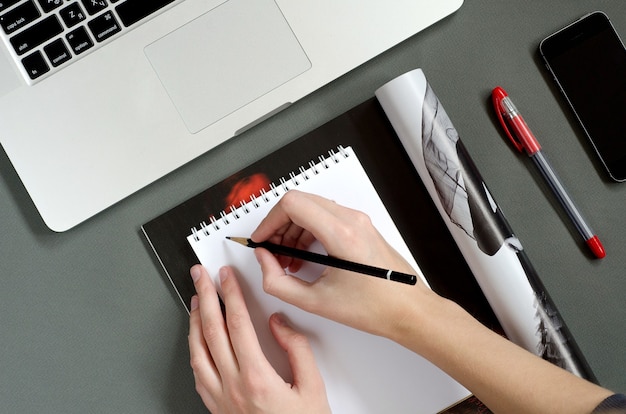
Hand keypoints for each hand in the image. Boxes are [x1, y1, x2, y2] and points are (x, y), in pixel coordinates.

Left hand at [188, 264, 330, 413]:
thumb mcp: (313, 388)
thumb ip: (297, 350)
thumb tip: (279, 323)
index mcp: (257, 378)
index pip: (237, 324)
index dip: (231, 294)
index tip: (226, 276)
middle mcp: (233, 387)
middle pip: (212, 331)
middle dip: (205, 297)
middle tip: (200, 275)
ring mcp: (220, 399)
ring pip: (197, 351)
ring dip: (194, 321)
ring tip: (195, 300)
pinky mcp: (216, 409)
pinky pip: (198, 373)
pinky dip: (194, 349)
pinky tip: (196, 340)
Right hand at [251, 190, 437, 340]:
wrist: (409, 310)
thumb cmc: (376, 308)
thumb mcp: (317, 302)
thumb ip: (279, 282)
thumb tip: (264, 261)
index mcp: (342, 234)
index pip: (292, 204)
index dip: (269, 221)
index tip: (261, 239)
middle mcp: (352, 220)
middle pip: (300, 202)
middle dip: (278, 225)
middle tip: (270, 251)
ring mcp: (358, 221)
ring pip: (311, 208)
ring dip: (292, 229)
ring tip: (287, 259)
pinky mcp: (361, 227)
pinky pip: (326, 217)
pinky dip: (308, 231)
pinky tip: (304, 257)